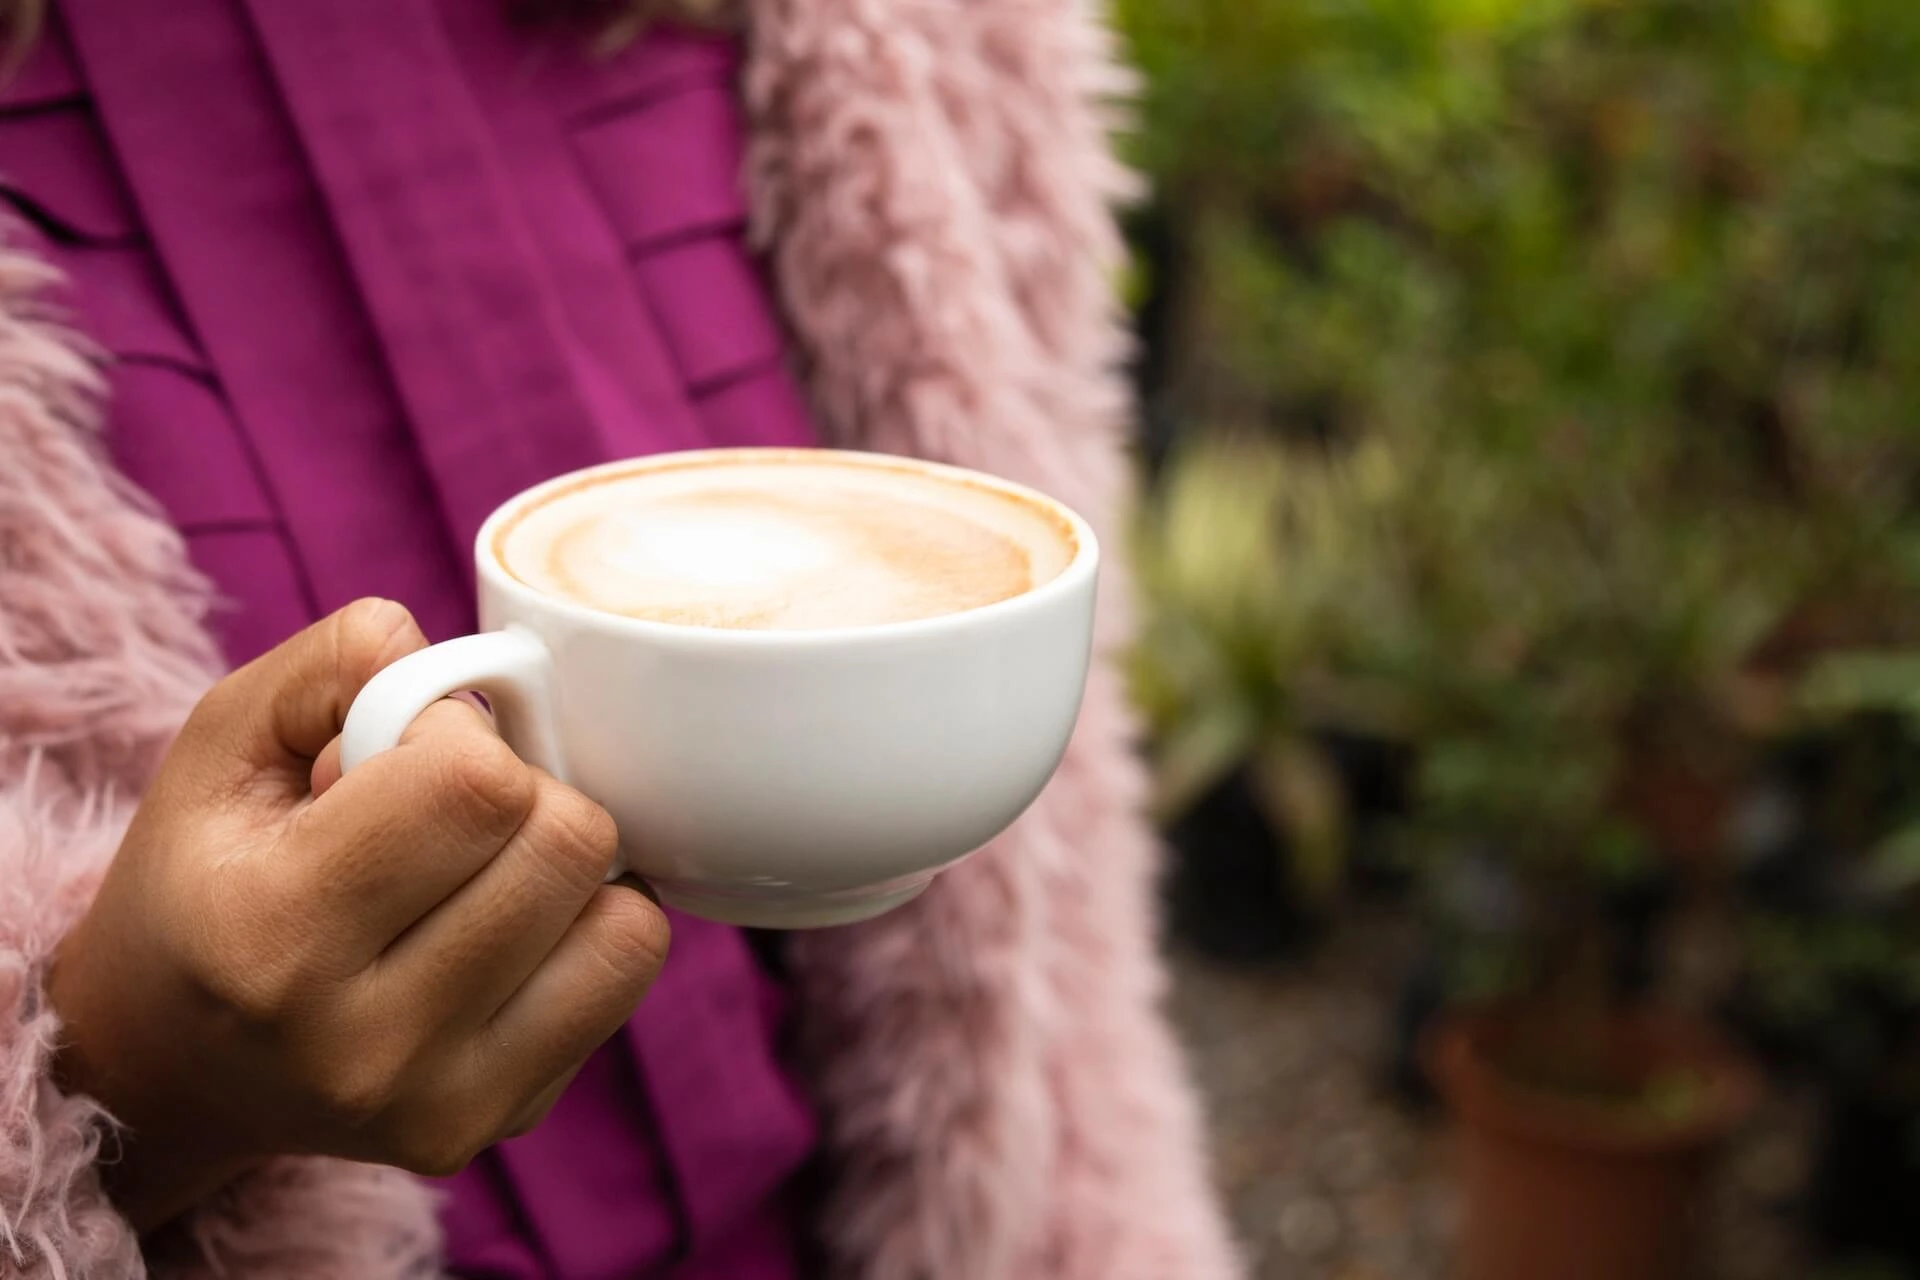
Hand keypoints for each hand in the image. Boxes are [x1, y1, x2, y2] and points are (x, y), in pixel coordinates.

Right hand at [49, 600, 669, 1231]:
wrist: (169, 1064)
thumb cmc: (206, 877)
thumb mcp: (225, 745)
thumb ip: (339, 663)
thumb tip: (483, 659)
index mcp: (271, 935)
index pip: (475, 783)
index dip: (458, 734)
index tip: (405, 754)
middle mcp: (359, 1042)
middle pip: (567, 840)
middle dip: (520, 792)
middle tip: (445, 815)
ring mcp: (438, 1101)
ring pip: (622, 913)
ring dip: (562, 861)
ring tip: (475, 871)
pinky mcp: (498, 1122)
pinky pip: (628, 969)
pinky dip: (593, 924)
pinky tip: (511, 925)